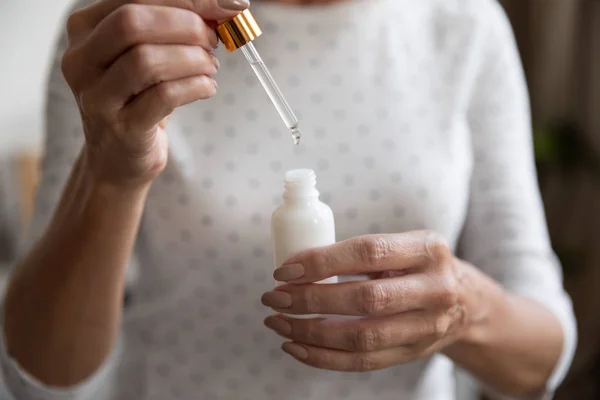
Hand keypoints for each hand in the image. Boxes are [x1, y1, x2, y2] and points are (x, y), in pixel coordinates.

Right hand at [61, 0, 247, 186]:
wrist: (118, 157)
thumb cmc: (137, 97)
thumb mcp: (146, 54)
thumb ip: (173, 27)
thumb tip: (224, 7)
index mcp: (84, 29)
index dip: (188, 0)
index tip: (227, 6)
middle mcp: (80, 61)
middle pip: (132, 23)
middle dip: (186, 26)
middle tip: (213, 40)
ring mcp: (97, 97)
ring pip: (146, 61)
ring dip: (193, 60)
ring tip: (210, 67)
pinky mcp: (121, 129)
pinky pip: (164, 97)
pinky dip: (195, 87)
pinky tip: (207, 87)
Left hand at [261, 231, 479, 371]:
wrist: (466, 302)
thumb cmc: (419, 266)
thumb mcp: (404, 245)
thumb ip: (362, 254)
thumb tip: (297, 267)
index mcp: (427, 249)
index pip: (368, 252)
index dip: (322, 261)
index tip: (285, 270)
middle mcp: (434, 288)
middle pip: (365, 299)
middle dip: (310, 299)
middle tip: (274, 297)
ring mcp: (427, 326)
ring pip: (362, 337)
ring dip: (310, 331)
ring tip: (278, 322)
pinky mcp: (414, 353)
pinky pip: (363, 362)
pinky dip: (323, 357)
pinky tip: (296, 346)